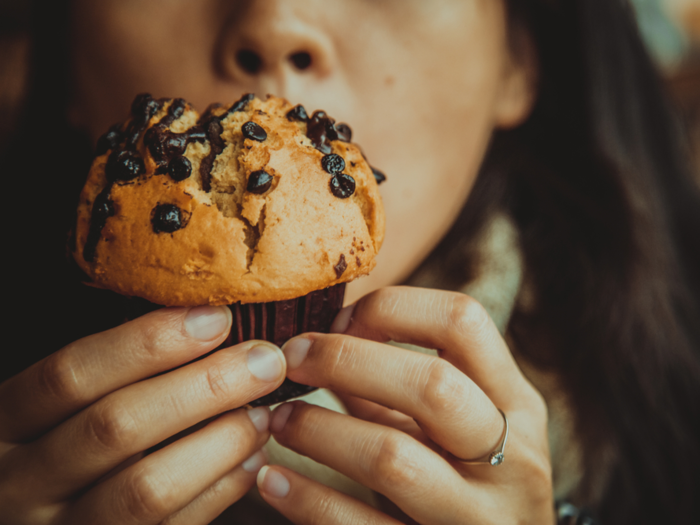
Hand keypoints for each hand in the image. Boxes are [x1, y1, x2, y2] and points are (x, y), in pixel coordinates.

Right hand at [0, 306, 285, 523]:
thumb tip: (206, 323)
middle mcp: (20, 484)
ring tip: (261, 413)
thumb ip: (112, 375)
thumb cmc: (65, 447)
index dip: (147, 342)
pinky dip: (220, 490)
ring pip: (146, 488)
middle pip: (115, 426)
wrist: (46, 521)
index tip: (215, 318)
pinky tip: (250, 459)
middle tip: (264, 362)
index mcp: (6, 426)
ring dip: (219, 442)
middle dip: (203, 387)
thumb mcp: (61, 411)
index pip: (69, 374)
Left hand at [256, 287, 552, 523]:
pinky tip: (271, 481)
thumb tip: (321, 342)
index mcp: (517, 404)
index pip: (464, 322)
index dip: (392, 309)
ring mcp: (478, 518)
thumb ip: (400, 386)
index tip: (340, 322)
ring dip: (318, 430)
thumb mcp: (457, 427)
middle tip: (292, 359)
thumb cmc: (470, 481)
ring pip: (391, 459)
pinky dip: (307, 500)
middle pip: (433, 386)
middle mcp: (512, 458)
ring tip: (277, 419)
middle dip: (346, 360)